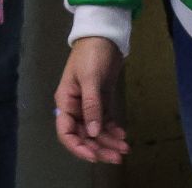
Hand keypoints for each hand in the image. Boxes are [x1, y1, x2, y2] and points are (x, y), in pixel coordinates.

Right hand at [55, 37, 129, 163]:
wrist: (104, 35)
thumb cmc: (91, 54)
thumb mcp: (90, 78)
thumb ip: (91, 106)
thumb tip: (92, 132)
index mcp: (65, 102)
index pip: (66, 132)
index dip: (78, 147)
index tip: (94, 156)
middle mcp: (75, 107)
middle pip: (84, 135)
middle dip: (99, 147)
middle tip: (118, 157)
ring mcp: (89, 105)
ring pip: (96, 130)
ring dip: (109, 141)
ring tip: (125, 148)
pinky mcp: (101, 100)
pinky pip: (105, 121)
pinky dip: (113, 130)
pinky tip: (123, 135)